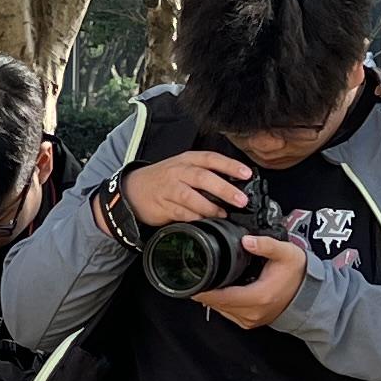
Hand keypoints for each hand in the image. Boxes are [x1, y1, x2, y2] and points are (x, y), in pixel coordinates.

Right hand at [121, 150, 254, 230]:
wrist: (133, 189)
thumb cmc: (165, 179)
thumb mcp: (184, 169)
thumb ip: (207, 175)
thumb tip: (236, 186)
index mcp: (187, 160)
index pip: (211, 158)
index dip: (230, 166)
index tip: (247, 174)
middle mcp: (178, 172)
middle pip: (203, 177)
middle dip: (224, 189)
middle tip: (241, 200)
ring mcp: (169, 188)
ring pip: (191, 196)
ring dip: (209, 206)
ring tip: (223, 214)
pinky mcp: (162, 205)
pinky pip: (180, 212)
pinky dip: (194, 217)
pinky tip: (204, 221)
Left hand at [192, 232, 309, 327]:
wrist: (310, 295)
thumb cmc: (299, 275)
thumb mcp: (287, 254)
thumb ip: (266, 245)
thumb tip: (246, 240)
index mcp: (259, 297)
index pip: (222, 297)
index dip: (203, 289)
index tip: (191, 279)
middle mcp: (253, 312)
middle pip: (217, 304)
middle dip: (204, 290)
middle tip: (193, 274)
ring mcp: (251, 320)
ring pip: (221, 310)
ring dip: (212, 297)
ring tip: (205, 279)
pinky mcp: (250, 322)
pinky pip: (228, 313)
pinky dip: (221, 302)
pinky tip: (220, 289)